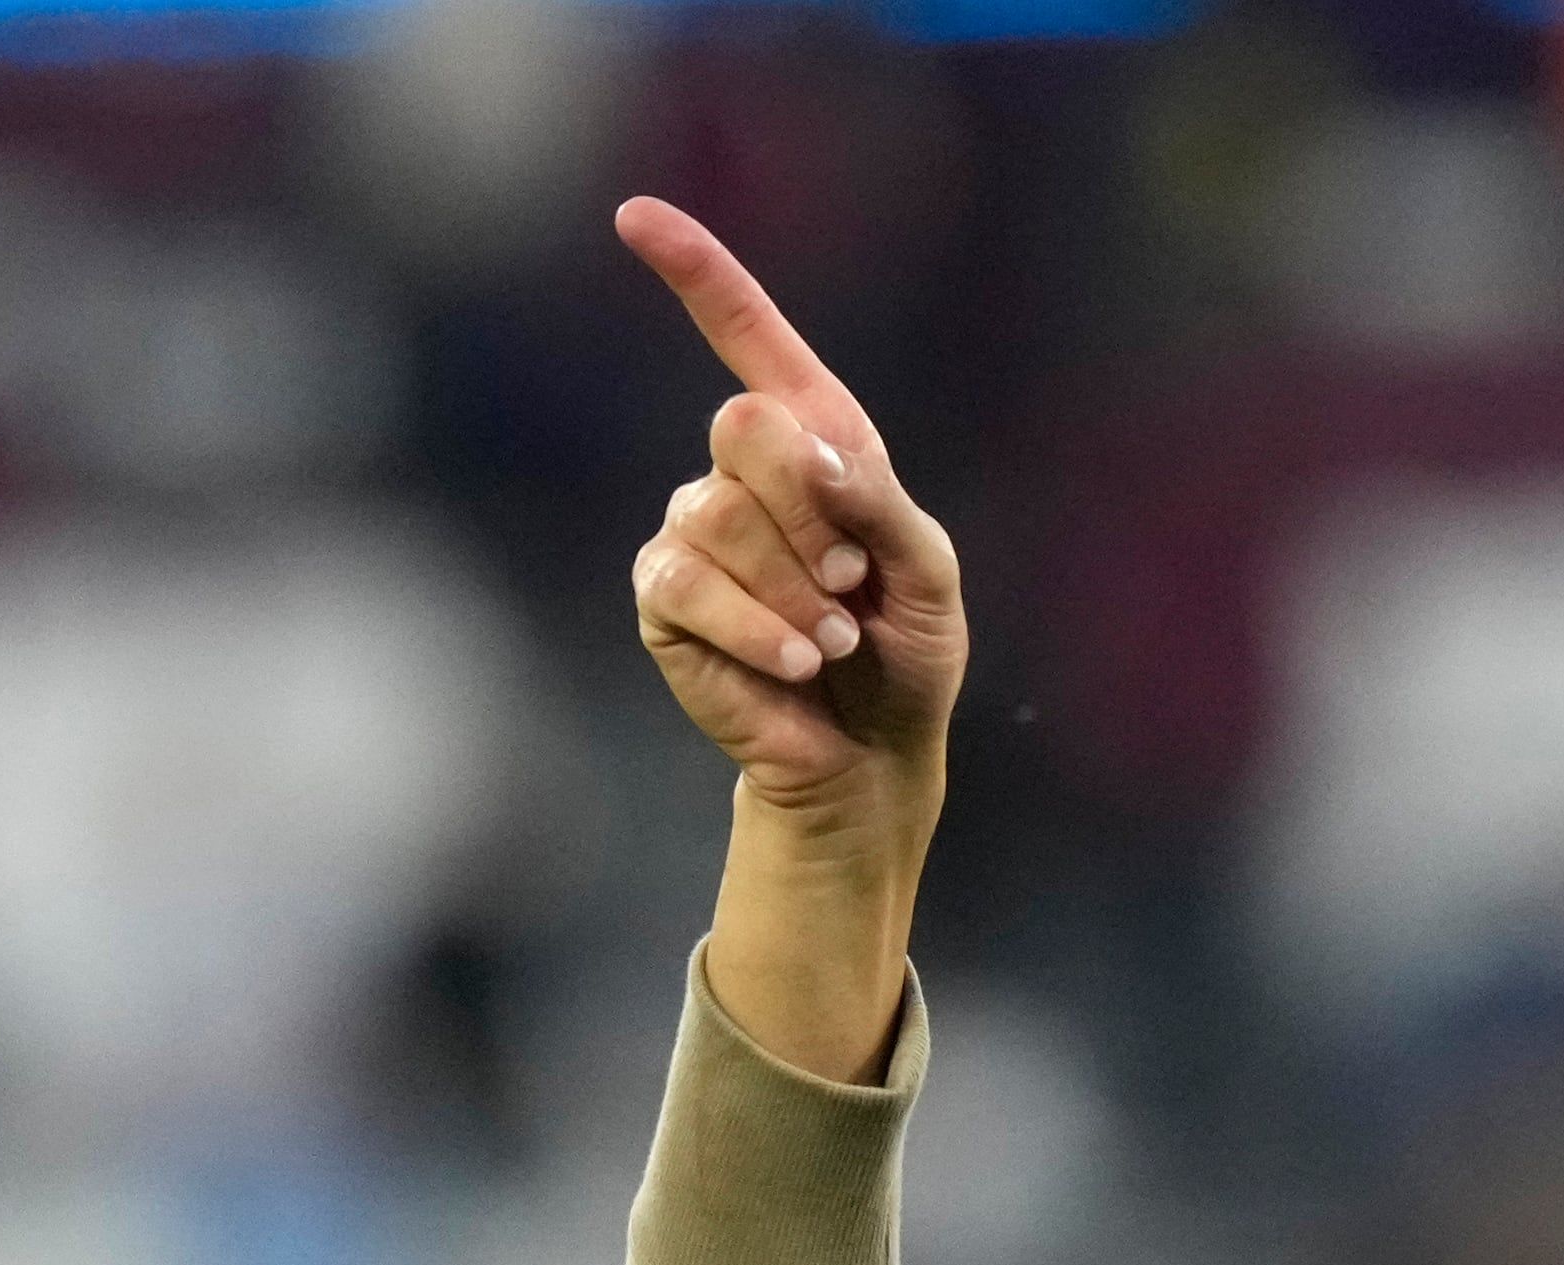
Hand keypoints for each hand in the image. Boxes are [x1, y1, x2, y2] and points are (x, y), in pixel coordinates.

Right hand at [616, 195, 966, 840]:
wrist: (872, 749)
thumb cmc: (905, 650)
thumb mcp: (926, 571)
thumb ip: (877, 503)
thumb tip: (809, 457)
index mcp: (815, 438)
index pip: (748, 336)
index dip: (697, 273)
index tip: (637, 216)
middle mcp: (743, 472)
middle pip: (746, 429)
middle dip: (811, 512)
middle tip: (851, 581)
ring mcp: (694, 531)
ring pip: (720, 517)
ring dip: (795, 591)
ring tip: (833, 638)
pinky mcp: (666, 598)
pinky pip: (692, 586)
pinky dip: (759, 629)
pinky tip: (799, 661)